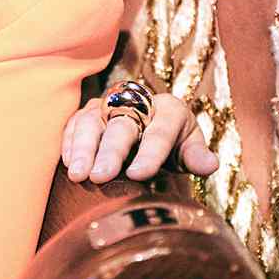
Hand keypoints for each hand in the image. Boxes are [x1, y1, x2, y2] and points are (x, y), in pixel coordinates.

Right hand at [61, 91, 218, 183]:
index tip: (138, 175)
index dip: (150, 153)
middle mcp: (137, 102)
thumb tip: (210, 165)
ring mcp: (108, 106)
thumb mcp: (188, 150)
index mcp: (169, 110)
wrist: (150, 130)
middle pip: (122, 124)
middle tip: (100, 176)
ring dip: (83, 148)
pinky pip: (73, 124)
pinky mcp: (87, 114)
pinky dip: (69, 143)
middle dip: (110, 151)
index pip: (160, 131)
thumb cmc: (172, 146)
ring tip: (78, 175)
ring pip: (92, 121)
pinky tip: (68, 164)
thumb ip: (195, 157)